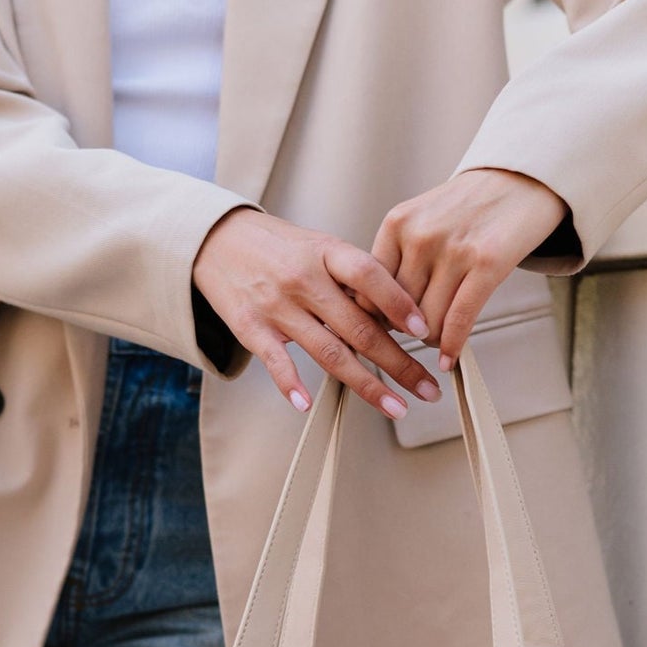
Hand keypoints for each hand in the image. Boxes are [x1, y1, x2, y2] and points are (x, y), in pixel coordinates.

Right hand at [192, 207, 443, 416]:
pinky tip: (306, 404)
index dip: (399, 302)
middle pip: (359, 327)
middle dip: (399, 363)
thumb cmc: (279, 247)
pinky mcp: (251, 327)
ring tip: (395, 407)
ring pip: (329, 352)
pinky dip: (290, 384)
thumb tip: (400, 314)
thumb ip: (355, 277)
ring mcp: (277, 305)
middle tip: (428, 388)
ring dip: (366, 385)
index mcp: (326, 252)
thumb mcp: (321, 246)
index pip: (369, 275)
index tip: (423, 330)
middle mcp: (303, 279)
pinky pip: (276, 361)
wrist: (219, 240)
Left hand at [371, 168, 569, 368]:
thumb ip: (399, 258)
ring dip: (433, 340)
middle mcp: (420, 236)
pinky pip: (460, 320)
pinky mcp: (487, 263)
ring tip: (440, 341)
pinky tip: (451, 359)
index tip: (386, 332)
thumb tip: (379, 313)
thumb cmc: (470, 207)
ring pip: (428, 321)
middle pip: (398, 311)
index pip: (370, 290)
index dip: (377, 318)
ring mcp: (453, 249)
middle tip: (418, 339)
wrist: (520, 179)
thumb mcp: (421, 219)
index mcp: (397, 224)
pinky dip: (453, 347)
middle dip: (406, 332)